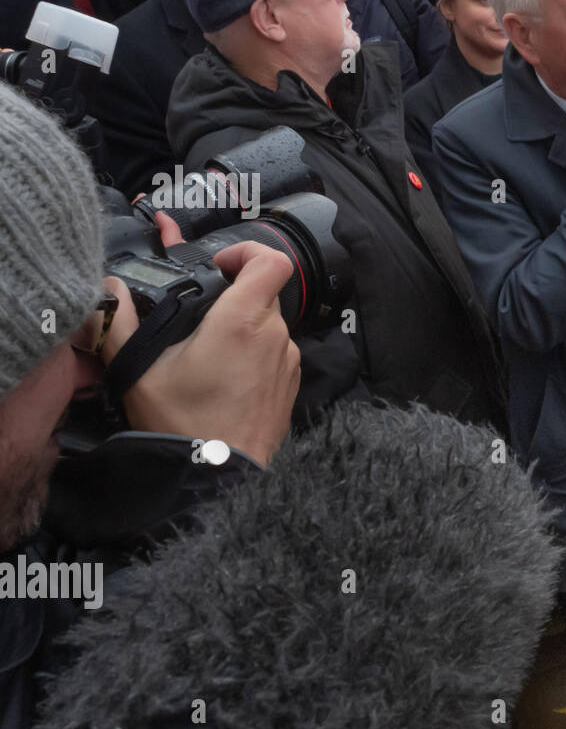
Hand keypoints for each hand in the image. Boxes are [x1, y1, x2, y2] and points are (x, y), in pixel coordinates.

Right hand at [100, 242, 300, 466]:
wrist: (217, 476)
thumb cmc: (180, 422)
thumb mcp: (139, 371)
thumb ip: (120, 323)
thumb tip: (109, 288)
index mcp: (242, 322)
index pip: (270, 261)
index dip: (248, 252)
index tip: (219, 265)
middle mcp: (274, 336)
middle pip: (263, 293)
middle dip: (233, 295)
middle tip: (199, 314)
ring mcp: (288, 361)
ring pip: (269, 324)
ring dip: (242, 327)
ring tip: (206, 352)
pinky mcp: (291, 384)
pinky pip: (276, 352)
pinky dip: (253, 353)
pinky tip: (224, 376)